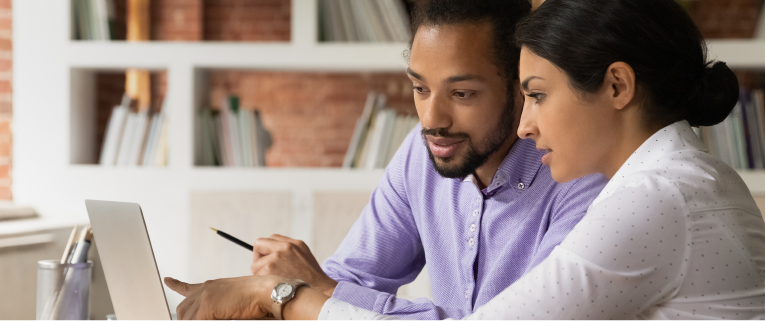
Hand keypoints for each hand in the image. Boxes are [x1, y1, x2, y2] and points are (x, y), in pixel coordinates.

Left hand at [164, 275, 282, 320]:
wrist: (267, 292)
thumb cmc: (258, 297)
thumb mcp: (233, 302)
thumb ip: (220, 308)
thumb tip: (215, 315)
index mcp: (212, 286)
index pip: (188, 287)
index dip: (176, 285)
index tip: (167, 280)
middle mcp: (206, 288)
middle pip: (183, 309)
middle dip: (186, 320)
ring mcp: (206, 296)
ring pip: (187, 318)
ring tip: (217, 320)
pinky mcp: (208, 306)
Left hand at [251, 234, 337, 296]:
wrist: (321, 292)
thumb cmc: (312, 280)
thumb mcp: (304, 258)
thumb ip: (289, 251)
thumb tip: (270, 253)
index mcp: (294, 243)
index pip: (271, 238)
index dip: (268, 249)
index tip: (269, 259)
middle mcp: (286, 247)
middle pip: (259, 244)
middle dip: (259, 257)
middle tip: (265, 269)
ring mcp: (277, 257)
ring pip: (255, 264)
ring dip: (261, 274)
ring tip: (274, 282)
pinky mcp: (270, 269)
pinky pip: (257, 275)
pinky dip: (262, 283)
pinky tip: (273, 287)